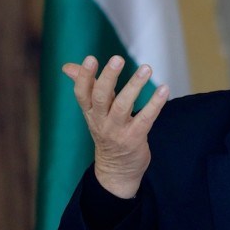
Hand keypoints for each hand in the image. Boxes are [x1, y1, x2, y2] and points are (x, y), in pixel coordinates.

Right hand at [63, 55, 168, 197]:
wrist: (117, 170)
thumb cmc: (107, 132)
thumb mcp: (94, 111)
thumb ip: (86, 86)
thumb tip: (66, 67)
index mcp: (90, 112)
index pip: (82, 93)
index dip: (84, 76)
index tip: (90, 59)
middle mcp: (101, 121)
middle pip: (100, 97)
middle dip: (108, 77)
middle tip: (117, 59)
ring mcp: (117, 131)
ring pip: (123, 105)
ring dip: (134, 85)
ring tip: (146, 68)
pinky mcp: (135, 138)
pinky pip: (145, 118)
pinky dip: (155, 103)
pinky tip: (163, 89)